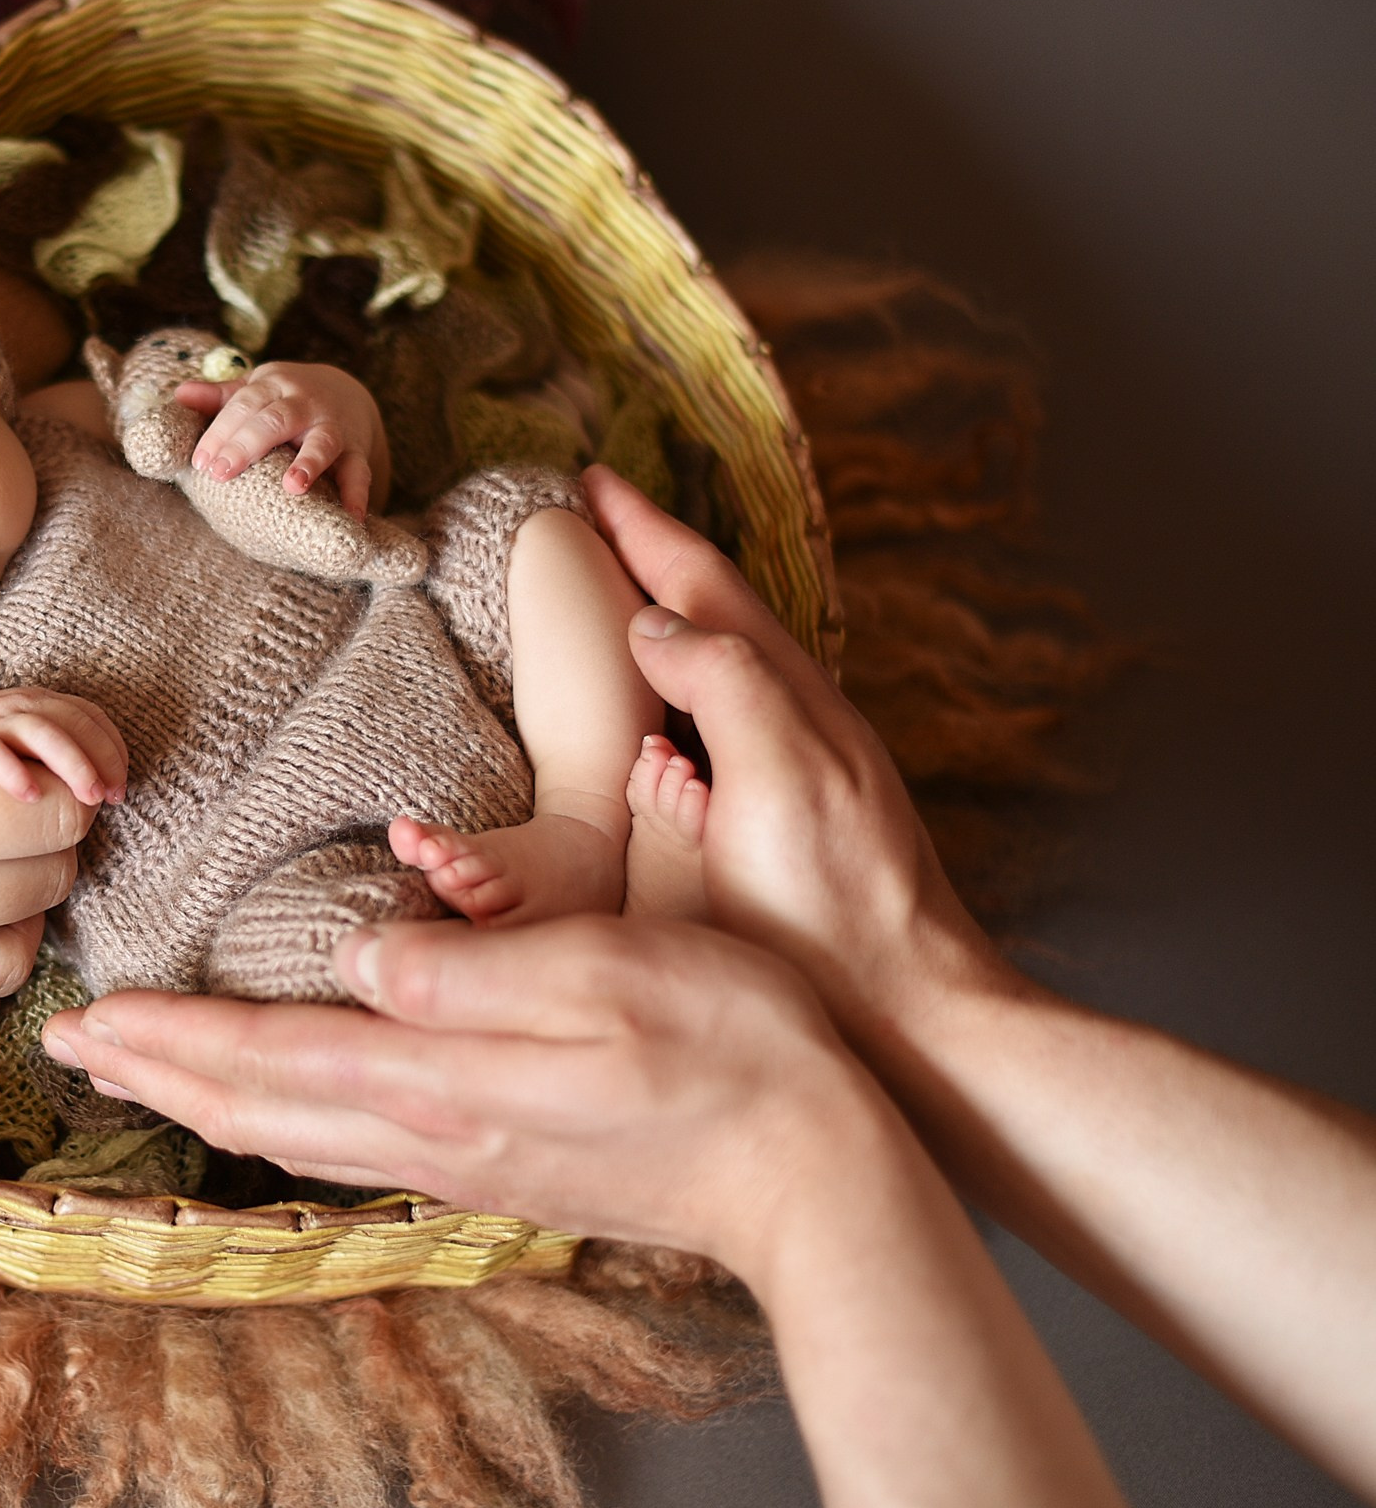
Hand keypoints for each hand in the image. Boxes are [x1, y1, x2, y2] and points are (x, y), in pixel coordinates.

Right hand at [0, 686, 127, 807]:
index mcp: (36, 708)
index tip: (119, 791)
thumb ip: (54, 771)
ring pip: (41, 729)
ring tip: (87, 800)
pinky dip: (11, 770)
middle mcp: (14, 706)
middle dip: (100, 758)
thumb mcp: (21, 765)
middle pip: (73, 719)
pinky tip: (28, 796)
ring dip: (72, 763)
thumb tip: (98, 803)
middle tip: (108, 799)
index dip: (112, 749)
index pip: (89, 715)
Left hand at [41, 916, 896, 1272]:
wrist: (816, 1173)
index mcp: (441, 1078)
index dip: (167, 1037)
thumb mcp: (601, 970)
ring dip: (206, 1103)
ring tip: (146, 1075)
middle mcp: (431, 1136)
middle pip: (256, 1110)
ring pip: (293, 1138)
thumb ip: (462, 969)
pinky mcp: (499, 1174)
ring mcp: (463, 1166)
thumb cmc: (730, 1048)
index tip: (84, 1018)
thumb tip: (352, 956)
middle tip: (75, 1050)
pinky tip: (278, 1115)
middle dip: (157, 1074)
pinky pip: (347, 1152)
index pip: (266, 1057)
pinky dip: (280, 1127)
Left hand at [179, 360, 388, 519]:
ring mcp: (333, 427)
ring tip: (293, 487)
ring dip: (309, 463)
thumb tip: (180, 395)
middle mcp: (305, 402)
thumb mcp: (257, 390)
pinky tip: (351, 518)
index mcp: (273, 386)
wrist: (348, 395)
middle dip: (248, 445)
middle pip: (276, 420)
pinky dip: (357, 495)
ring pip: (322, 443)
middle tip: (222, 473)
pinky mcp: (356, 451)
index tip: (200, 462)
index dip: (221, 432)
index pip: (243, 406)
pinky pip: (358, 473)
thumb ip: (221, 397)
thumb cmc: (287, 399)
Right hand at [580, 466, 1016, 1035]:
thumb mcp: (780, 784)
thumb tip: (660, 621)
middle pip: (725, 613)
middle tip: (597, 518)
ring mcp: (809, 774)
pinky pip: (733, 718)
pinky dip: (688, 684)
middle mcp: (809, 725)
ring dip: (676, 616)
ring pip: (735, 663)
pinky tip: (670, 718)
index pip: (709, 590)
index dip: (646, 532)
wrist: (918, 1022)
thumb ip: (727, 686)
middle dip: (658, 558)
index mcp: (793, 704)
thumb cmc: (839, 922)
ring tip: (623, 597)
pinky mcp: (800, 825)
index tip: (590, 484)